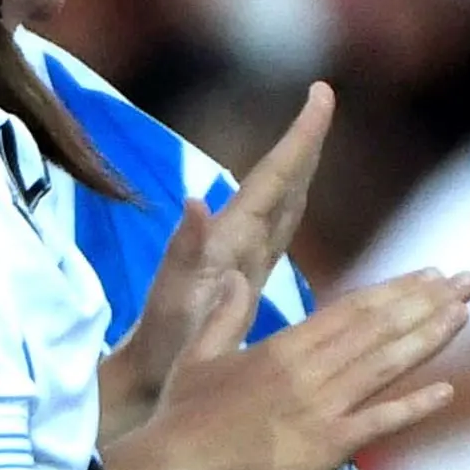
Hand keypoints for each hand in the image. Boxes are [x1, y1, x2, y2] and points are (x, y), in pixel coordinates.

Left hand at [101, 87, 332, 437]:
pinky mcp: (242, 279)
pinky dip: (294, 208)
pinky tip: (297, 203)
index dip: (300, 139)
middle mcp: (235, 240)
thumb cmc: (161, 342)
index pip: (272, 178)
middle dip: (303, 142)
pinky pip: (278, 233)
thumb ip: (185, 248)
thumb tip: (195, 200)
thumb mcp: (173, 296)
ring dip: (300, 169)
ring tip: (317, 137)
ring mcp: (240, 258)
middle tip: (323, 98)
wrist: (146, 374)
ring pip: (281, 202)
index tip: (320, 95)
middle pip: (279, 181)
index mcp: (228, 238)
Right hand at [118, 270, 469, 469]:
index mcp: (285, 346)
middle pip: (379, 328)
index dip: (395, 291)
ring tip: (465, 314)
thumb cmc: (182, 414)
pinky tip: (447, 391)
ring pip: (385, 366)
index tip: (429, 274)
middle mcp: (310, 370)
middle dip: (427, 303)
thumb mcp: (200, 353)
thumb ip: (226, 315)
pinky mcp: (326, 448)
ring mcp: (322, 408)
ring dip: (429, 339)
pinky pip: (378, 423)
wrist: (175, 467)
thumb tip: (234, 278)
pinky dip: (413, 407)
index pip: (351, 309)